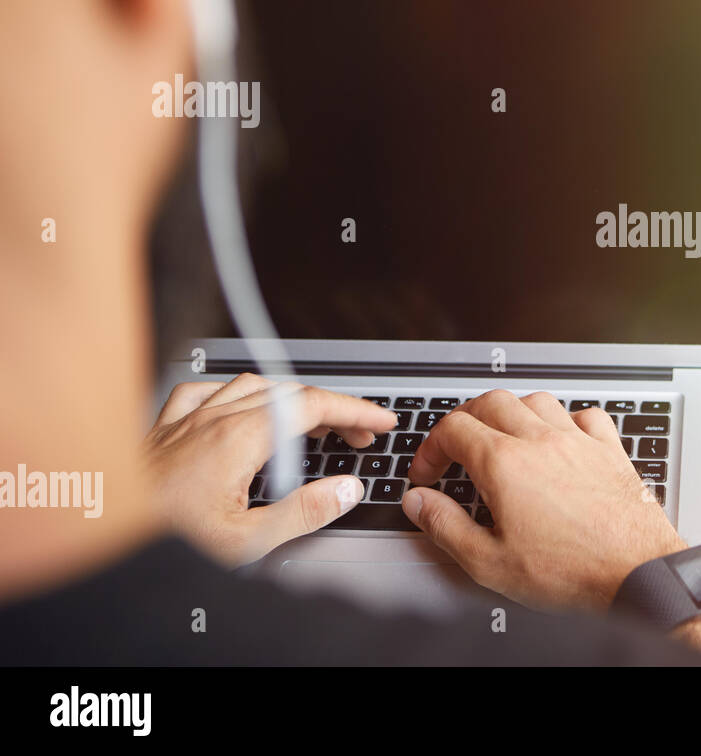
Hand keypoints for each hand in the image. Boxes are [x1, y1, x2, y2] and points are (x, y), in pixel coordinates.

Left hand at [146, 374, 396, 564]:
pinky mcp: (162, 429)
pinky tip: (239, 406)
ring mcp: (184, 419)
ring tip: (311, 418)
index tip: (380, 421)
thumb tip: (346, 489)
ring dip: (291, 396)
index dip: (355, 409)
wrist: (93, 536)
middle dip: (331, 406)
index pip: (313, 405)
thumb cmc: (160, 543)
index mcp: (238, 439)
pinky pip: (205, 390)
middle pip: (288, 391)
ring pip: (251, 384)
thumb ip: (303, 512)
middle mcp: (211, 419)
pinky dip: (236, 393)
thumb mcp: (245, 541)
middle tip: (357, 434)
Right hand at [403, 390, 685, 609]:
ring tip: (502, 438)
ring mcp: (579, 441)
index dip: (430, 448)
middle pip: (491, 402)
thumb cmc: (572, 571)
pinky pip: (585, 415)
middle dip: (465, 420)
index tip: (428, 474)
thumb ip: (446, 527)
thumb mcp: (489, 562)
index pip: (453, 429)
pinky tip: (561, 440)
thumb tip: (419, 503)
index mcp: (505, 464)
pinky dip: (566, 419)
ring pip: (537, 400)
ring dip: (512, 413)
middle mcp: (541, 442)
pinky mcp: (610, 450)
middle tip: (456, 448)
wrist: (636, 573)